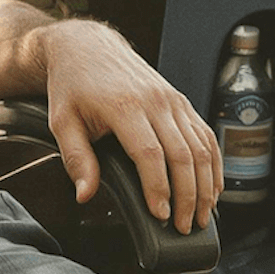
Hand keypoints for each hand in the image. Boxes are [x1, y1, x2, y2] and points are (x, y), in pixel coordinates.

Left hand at [38, 20, 221, 233]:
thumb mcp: (62, 122)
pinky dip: (213, 165)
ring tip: (201, 217)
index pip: (150, 154)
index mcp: (124, 105)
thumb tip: (85, 195)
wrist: (87, 46)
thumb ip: (76, 159)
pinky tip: (211, 189)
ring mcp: (172, 99)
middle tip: (184, 227)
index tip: (161, 216)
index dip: (159, 188)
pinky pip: (204, 135)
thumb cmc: (72, 86)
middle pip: (183, 155)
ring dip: (205, 186)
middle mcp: (155, 101)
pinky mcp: (181, 101)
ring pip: (201, 147)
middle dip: (188, 196)